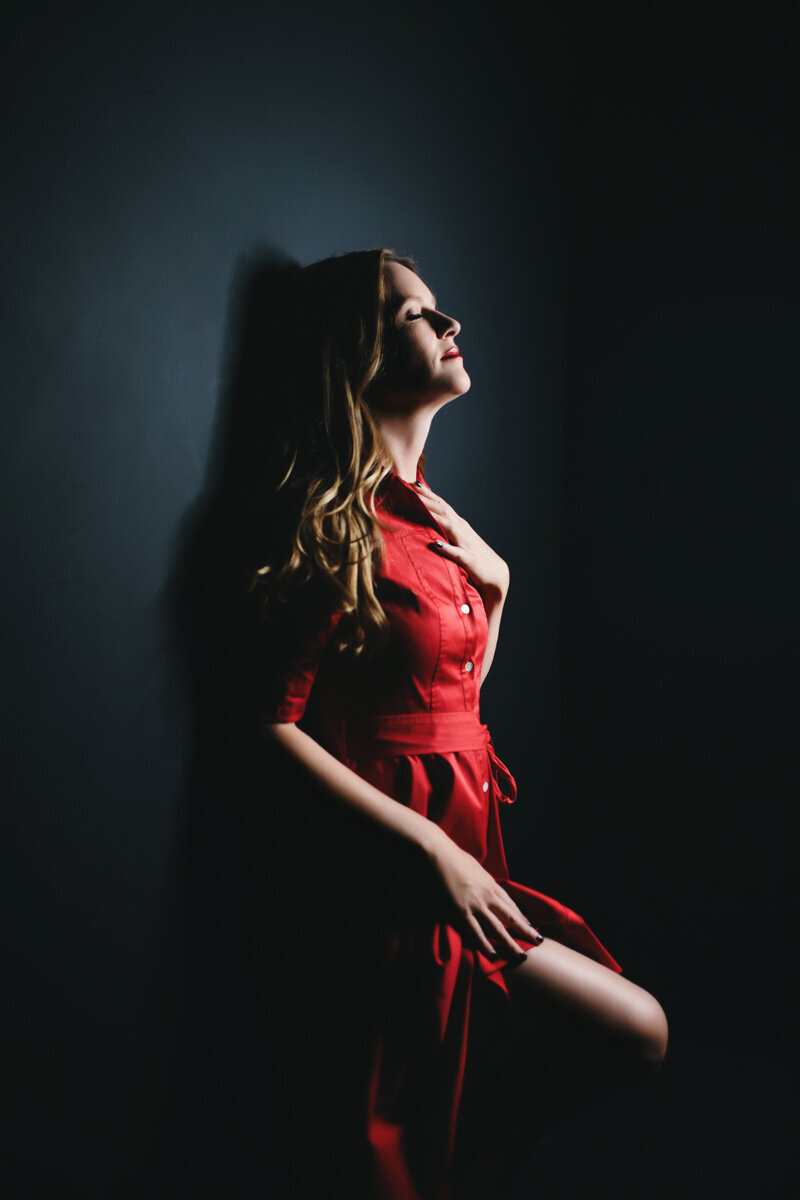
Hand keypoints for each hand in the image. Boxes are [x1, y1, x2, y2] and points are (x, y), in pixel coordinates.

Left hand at [414, 480, 509, 601]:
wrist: (496, 577)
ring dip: (433, 515)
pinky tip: (437, 545)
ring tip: (418, 506)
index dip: (428, 494)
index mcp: (459, 525)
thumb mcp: (457, 542)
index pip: (441, 506)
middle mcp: (462, 530)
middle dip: (426, 498)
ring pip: (448, 526)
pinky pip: (457, 553)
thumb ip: (445, 532)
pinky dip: (447, 548)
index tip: (412, 483)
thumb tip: (427, 523)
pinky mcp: (469, 559)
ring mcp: (466, 544)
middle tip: (409, 486)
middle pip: (443, 510)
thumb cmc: (474, 559)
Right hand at [425, 830, 542, 958]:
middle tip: (538, 943)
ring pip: (498, 929)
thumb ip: (478, 878)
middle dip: (525, 931)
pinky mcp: (461, 912)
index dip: (521, 916)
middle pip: (511, 917)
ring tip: (521, 957)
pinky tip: (494, 955)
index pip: (510, 904)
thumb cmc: (450, 856)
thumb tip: (480, 881)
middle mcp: (487, 895)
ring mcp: (476, 904)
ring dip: (511, 944)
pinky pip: (476, 933)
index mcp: (490, 883)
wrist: (436, 852)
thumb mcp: (472, 866)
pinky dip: (486, 945)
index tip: (529, 926)